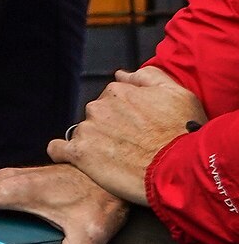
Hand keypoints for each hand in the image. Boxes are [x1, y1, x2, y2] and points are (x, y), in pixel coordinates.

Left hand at [51, 64, 207, 206]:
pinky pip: (59, 149)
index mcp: (118, 92)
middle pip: (97, 117)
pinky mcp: (79, 153)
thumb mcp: (177, 95)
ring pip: (83, 134)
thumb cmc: (184, 134)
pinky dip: (65, 153)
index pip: (112, 99)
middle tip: (131, 146)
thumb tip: (121, 74)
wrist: (180, 169)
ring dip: (94, 144)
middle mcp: (98, 107)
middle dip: (110, 129)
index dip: (126, 115)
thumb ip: (148, 78)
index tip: (138, 129)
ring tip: (118, 160)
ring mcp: (87, 130)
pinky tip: (79, 160)